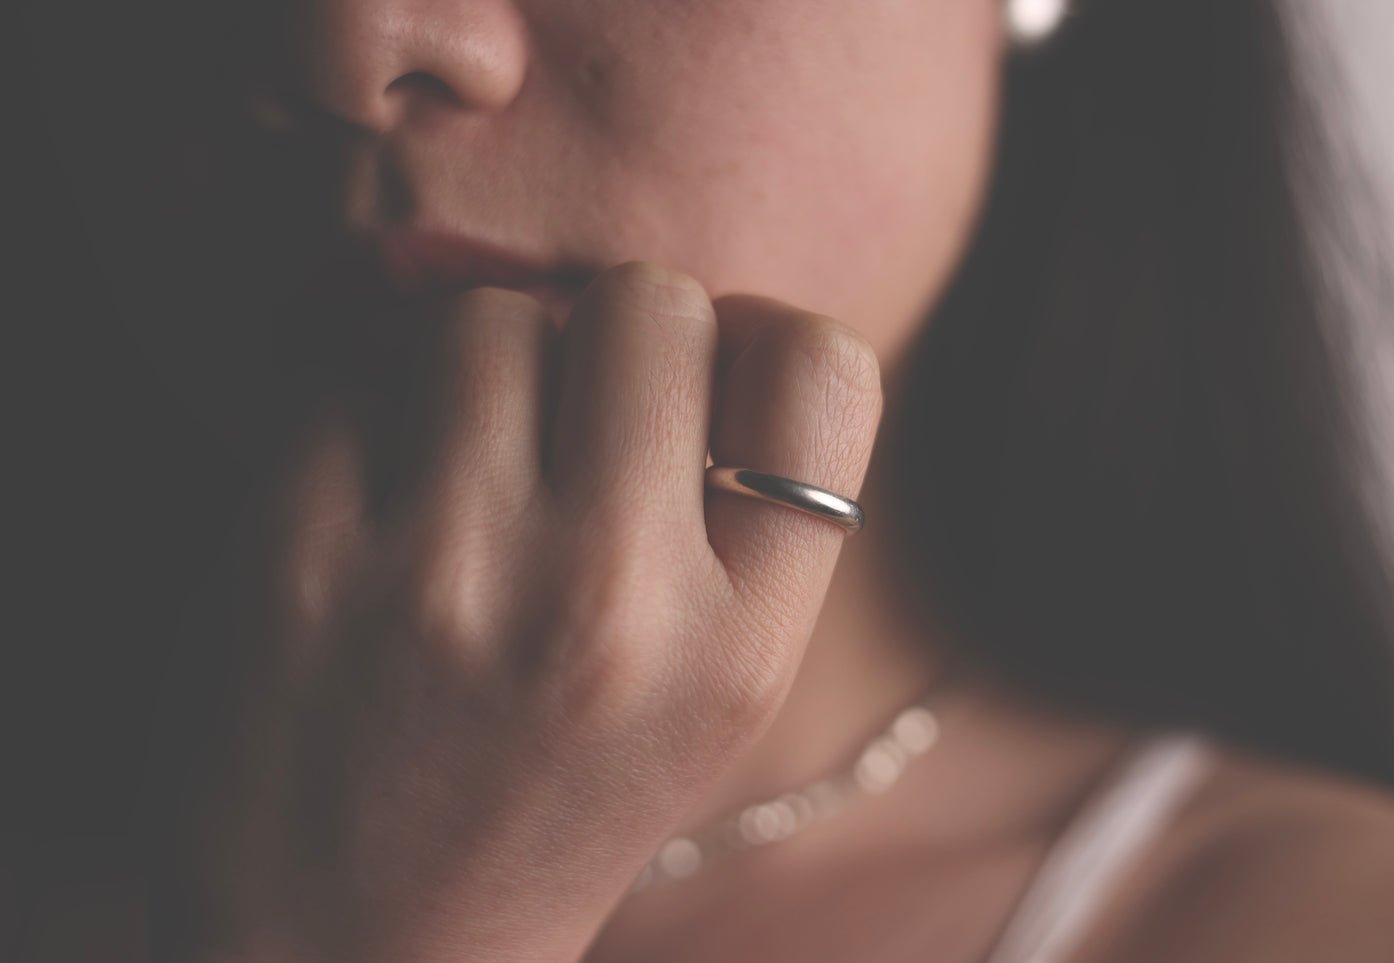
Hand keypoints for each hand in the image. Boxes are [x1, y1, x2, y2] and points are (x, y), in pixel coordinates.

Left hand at [173, 261, 883, 961]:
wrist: (358, 947)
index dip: (760, 341)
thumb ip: (740, 514)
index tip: (703, 386)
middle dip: (612, 339)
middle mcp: (607, 601)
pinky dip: (372, 406)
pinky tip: (372, 504)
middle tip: (568, 430)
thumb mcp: (710, 700)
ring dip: (482, 367)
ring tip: (462, 476)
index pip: (819, 365)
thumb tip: (696, 308)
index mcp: (737, 648)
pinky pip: (356, 364)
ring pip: (492, 314)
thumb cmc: (548, 803)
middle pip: (651, 301)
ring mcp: (444, 571)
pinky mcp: (295, 547)